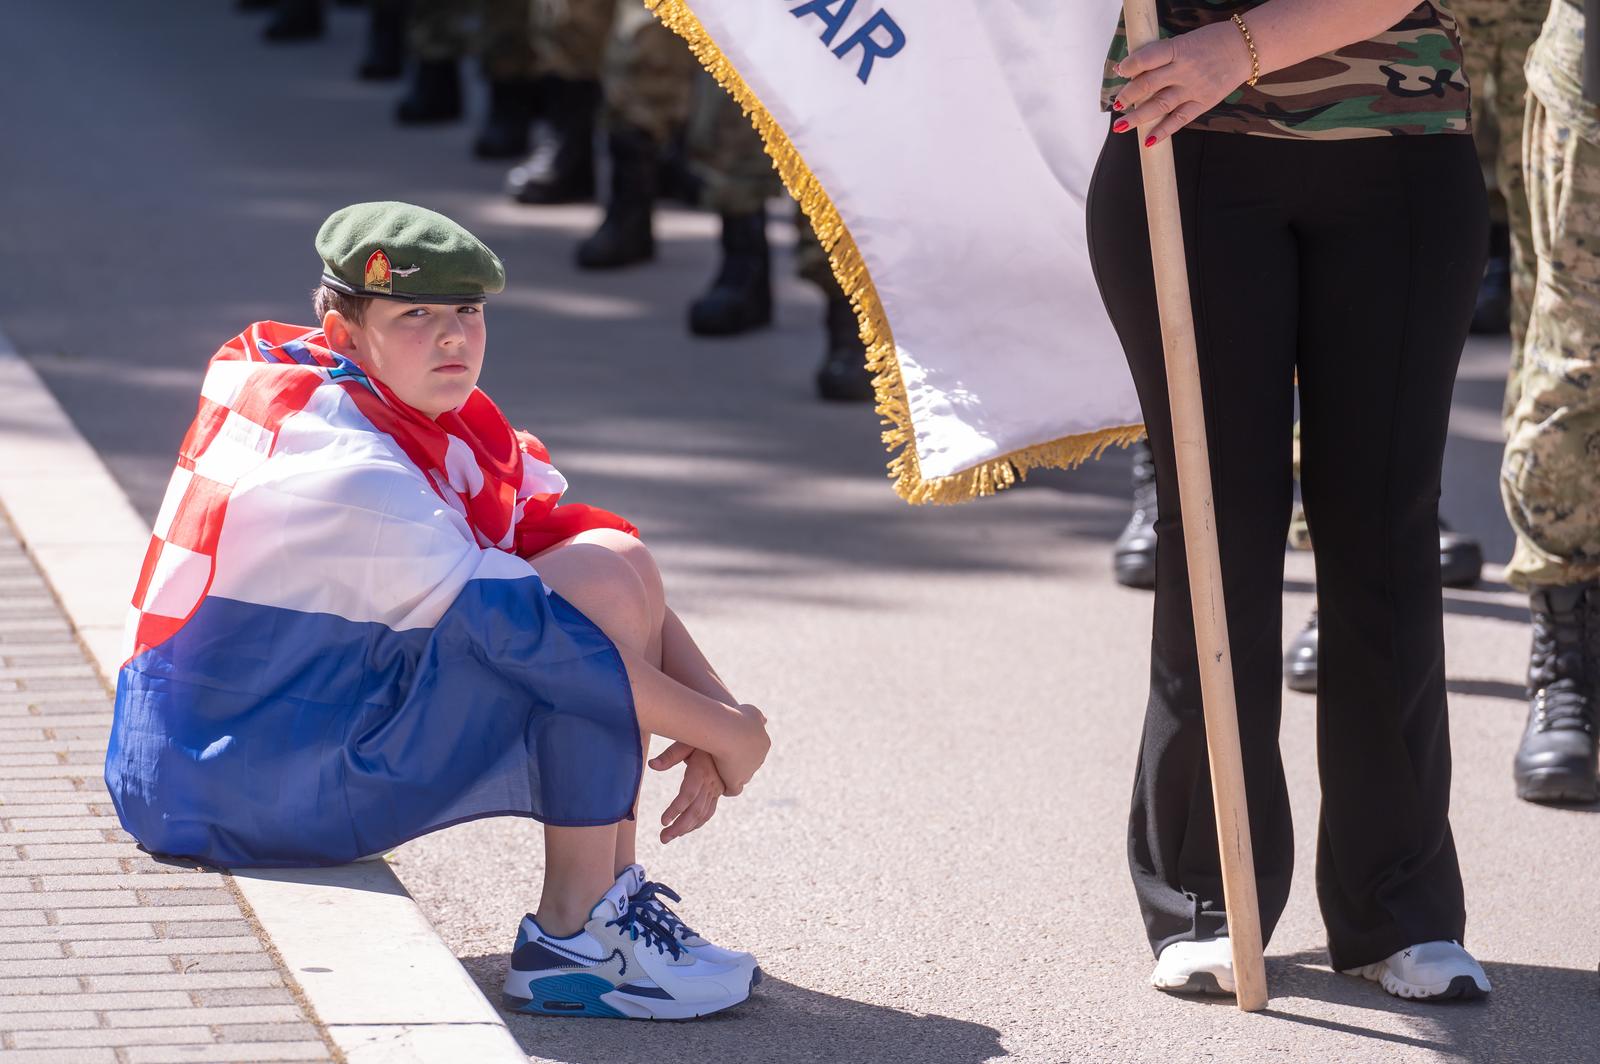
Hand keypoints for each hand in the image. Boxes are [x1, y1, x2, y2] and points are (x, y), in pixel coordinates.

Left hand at [649, 742, 723, 843]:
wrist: (729, 737)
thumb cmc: (703, 737)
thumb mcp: (686, 741)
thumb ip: (670, 755)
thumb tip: (652, 765)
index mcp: (701, 771)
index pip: (688, 795)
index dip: (676, 810)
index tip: (662, 821)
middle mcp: (711, 783)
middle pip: (696, 810)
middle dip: (679, 827)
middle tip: (662, 838)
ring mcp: (716, 789)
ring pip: (703, 814)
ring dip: (686, 828)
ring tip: (669, 837)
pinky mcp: (719, 791)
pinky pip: (709, 811)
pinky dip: (698, 823)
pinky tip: (686, 829)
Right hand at [710, 703, 768, 797]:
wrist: (728, 731)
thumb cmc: (736, 717)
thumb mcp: (750, 710)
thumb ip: (757, 716)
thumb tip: (764, 721)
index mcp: (764, 743)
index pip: (755, 750)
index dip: (742, 750)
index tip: (730, 748)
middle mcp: (759, 759)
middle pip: (750, 765)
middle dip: (739, 764)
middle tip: (723, 760)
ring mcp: (748, 772)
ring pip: (743, 777)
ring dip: (733, 776)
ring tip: (719, 772)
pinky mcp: (736, 781)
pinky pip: (734, 790)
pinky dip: (728, 788)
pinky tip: (720, 784)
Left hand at [1111, 21, 1254, 147]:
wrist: (1246, 48)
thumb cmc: (1210, 43)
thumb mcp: (1184, 41)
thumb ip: (1161, 56)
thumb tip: (1133, 72)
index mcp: (1178, 49)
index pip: (1146, 59)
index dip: (1129, 67)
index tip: (1120, 71)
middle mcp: (1184, 69)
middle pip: (1148, 84)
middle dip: (1128, 95)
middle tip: (1117, 103)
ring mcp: (1194, 88)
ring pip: (1160, 105)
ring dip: (1138, 117)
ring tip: (1121, 125)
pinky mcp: (1203, 102)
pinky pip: (1180, 120)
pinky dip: (1163, 131)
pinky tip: (1148, 140)